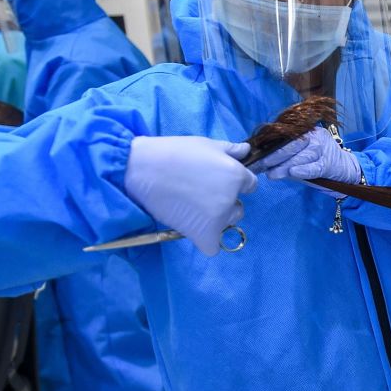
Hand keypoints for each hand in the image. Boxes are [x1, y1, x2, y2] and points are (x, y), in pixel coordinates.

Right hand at [124, 136, 256, 255]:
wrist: (141, 170)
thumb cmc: (172, 152)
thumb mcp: (205, 144)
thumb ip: (230, 150)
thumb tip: (246, 151)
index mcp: (235, 175)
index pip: (250, 185)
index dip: (234, 182)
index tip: (216, 180)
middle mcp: (231, 198)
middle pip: (238, 206)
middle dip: (225, 202)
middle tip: (201, 193)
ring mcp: (218, 218)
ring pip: (227, 222)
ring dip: (217, 219)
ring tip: (192, 207)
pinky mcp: (203, 234)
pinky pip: (213, 246)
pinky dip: (206, 240)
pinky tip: (194, 227)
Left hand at [253, 126, 360, 183]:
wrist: (346, 170)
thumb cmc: (319, 163)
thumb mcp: (301, 156)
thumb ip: (286, 156)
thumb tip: (263, 161)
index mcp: (306, 131)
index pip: (285, 137)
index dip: (270, 147)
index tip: (256, 156)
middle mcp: (315, 136)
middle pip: (291, 145)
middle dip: (274, 157)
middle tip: (260, 166)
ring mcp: (324, 149)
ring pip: (301, 156)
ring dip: (285, 166)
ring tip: (272, 174)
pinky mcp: (330, 163)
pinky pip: (314, 167)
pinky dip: (303, 170)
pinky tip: (293, 173)